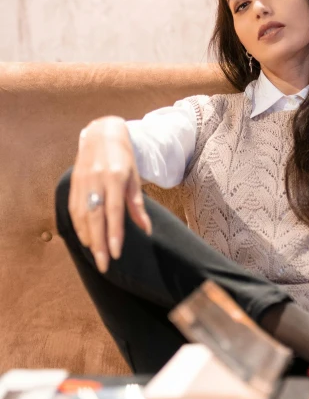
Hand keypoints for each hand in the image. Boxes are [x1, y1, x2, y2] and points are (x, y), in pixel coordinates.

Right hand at [69, 116, 151, 272]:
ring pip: (81, 215)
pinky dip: (78, 226)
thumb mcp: (135, 178)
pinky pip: (73, 209)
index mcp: (115, 177)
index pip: (113, 211)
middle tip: (103, 265)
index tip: (115, 254)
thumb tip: (146, 229)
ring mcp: (82, 181)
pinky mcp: (73, 183)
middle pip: (95, 217)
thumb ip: (137, 204)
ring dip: (87, 237)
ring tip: (95, 254)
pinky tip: (85, 238)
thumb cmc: (123, 157)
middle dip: (99, 243)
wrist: (102, 134)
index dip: (114, 234)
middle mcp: (96, 180)